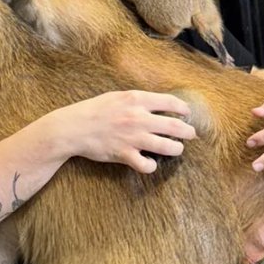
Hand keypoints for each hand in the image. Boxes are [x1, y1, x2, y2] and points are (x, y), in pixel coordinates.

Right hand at [54, 91, 196, 173]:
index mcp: (136, 100)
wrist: (73, 128)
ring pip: (168, 147)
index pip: (170, 102)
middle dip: (188, 132)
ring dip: (177, 149)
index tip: (187, 114)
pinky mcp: (125, 154)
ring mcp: (133, 137)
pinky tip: (149, 163)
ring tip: (176, 149)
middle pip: (175, 126)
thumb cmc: (94, 110)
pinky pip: (147, 165)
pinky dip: (152, 166)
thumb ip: (136, 100)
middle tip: (191, 134)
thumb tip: (156, 104)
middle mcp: (138, 118)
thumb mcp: (116, 96)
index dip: (184, 109)